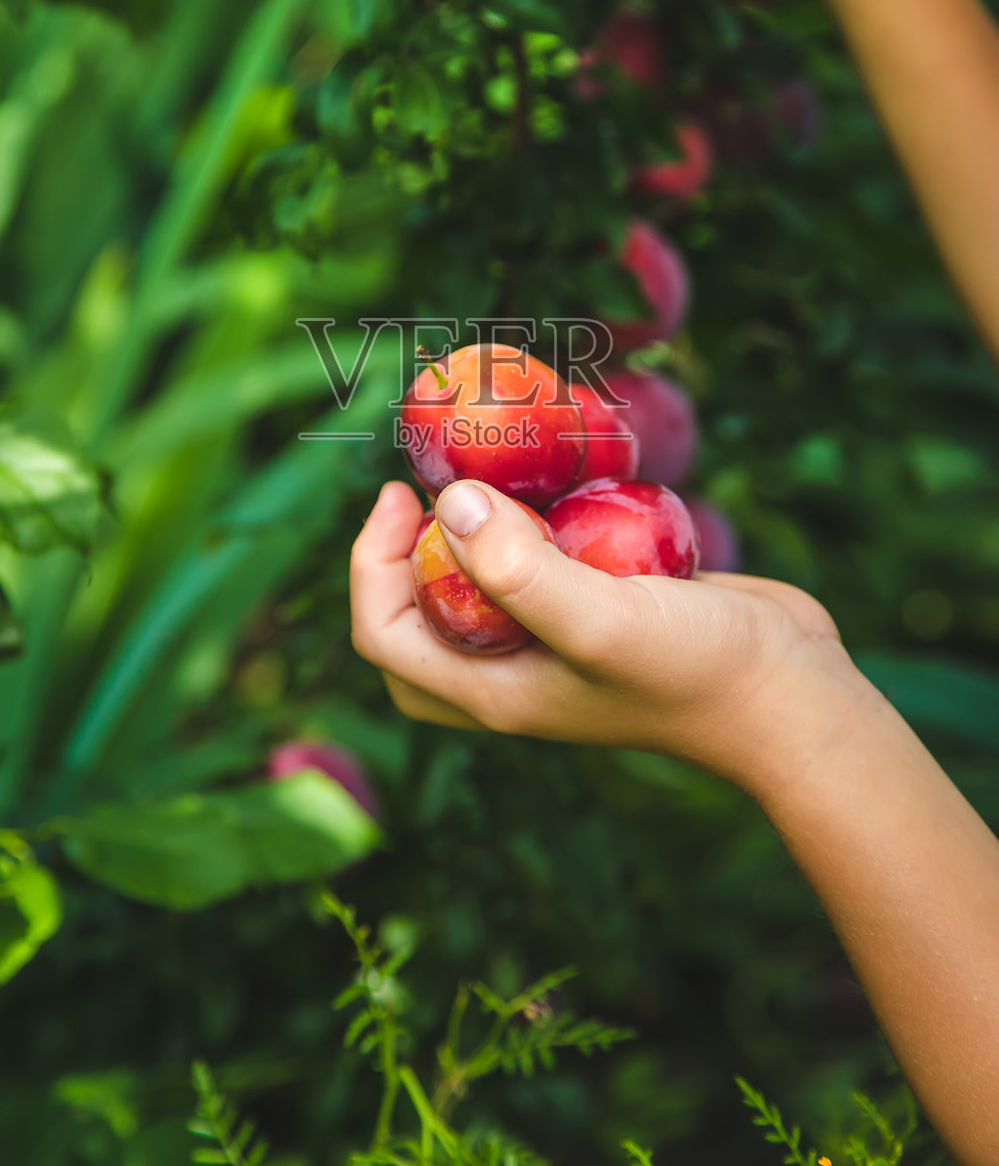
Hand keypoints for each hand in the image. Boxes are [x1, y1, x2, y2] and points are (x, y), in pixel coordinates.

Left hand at [350, 479, 862, 795]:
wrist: (793, 695)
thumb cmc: (696, 671)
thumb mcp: (599, 621)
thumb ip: (518, 569)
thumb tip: (450, 502)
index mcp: (494, 690)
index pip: (386, 634)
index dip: (371, 562)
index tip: (400, 492)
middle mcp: (516, 670)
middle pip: (418, 622)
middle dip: (402, 556)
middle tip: (427, 490)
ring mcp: (561, 642)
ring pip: (479, 593)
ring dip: (467, 536)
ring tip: (485, 470)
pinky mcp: (605, 612)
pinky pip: (542, 568)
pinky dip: (532, 527)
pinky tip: (558, 479)